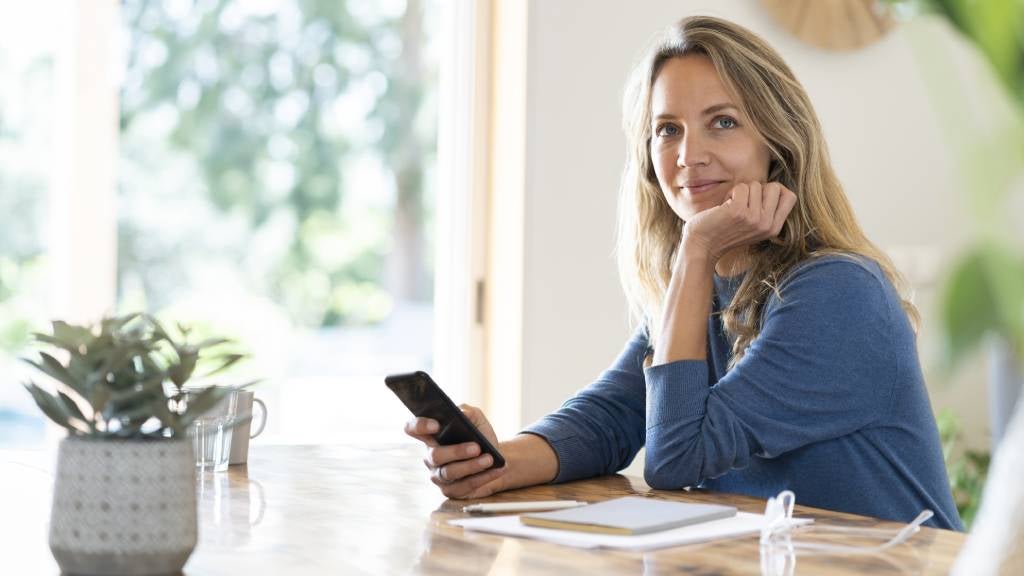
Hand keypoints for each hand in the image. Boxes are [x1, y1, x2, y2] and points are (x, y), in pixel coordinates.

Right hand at [404, 404, 507, 498]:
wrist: (494, 458)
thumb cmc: (480, 436)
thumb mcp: (477, 420)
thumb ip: (469, 413)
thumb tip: (464, 414)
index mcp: (431, 435)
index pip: (413, 428)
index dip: (420, 426)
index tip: (437, 425)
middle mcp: (430, 456)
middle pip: (435, 455)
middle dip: (456, 451)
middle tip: (476, 447)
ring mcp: (438, 475)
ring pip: (449, 473)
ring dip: (471, 466)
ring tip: (489, 459)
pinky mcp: (450, 490)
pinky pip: (464, 486)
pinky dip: (482, 478)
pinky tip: (496, 470)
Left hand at [681, 181, 795, 262]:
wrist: (702, 246)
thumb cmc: (725, 231)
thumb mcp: (754, 225)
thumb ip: (767, 210)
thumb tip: (777, 187)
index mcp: (774, 229)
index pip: (790, 196)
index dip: (775, 190)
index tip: (758, 198)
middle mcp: (767, 225)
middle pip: (775, 187)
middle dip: (757, 189)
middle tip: (744, 202)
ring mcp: (754, 219)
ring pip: (756, 185)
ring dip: (741, 191)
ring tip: (731, 207)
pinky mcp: (739, 211)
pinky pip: (741, 187)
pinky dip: (731, 193)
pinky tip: (724, 207)